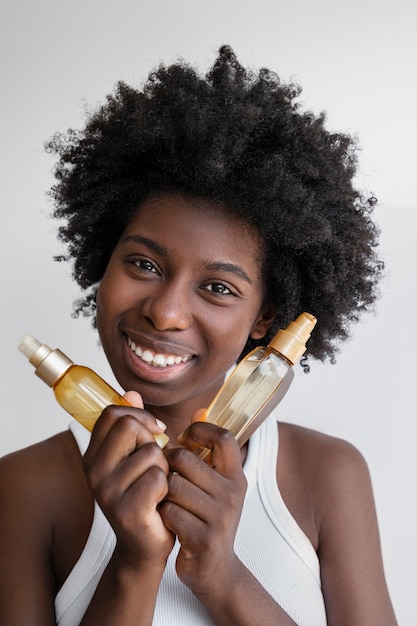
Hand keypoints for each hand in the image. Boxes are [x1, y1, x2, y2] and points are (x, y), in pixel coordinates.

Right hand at [83, 391, 174, 569]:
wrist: (145, 546)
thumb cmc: (144, 496)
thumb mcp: (134, 458)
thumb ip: (132, 425)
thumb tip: (131, 393)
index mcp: (93, 456)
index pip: (112, 414)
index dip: (139, 415)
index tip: (154, 430)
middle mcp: (94, 472)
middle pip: (131, 427)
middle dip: (153, 441)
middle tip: (155, 465)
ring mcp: (107, 492)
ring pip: (152, 453)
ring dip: (164, 468)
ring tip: (158, 488)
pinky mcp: (127, 510)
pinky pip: (159, 478)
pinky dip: (167, 487)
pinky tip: (160, 501)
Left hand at [160, 421, 246, 595]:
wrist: (216, 571)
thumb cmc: (208, 518)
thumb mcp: (216, 484)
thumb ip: (207, 450)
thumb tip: (199, 410)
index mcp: (237, 476)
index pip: (223, 438)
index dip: (199, 432)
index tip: (183, 439)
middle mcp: (233, 493)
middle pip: (185, 460)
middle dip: (168, 466)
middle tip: (166, 476)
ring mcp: (220, 517)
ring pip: (172, 486)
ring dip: (163, 493)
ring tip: (167, 500)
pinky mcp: (203, 538)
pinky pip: (169, 512)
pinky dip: (161, 515)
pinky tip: (166, 521)